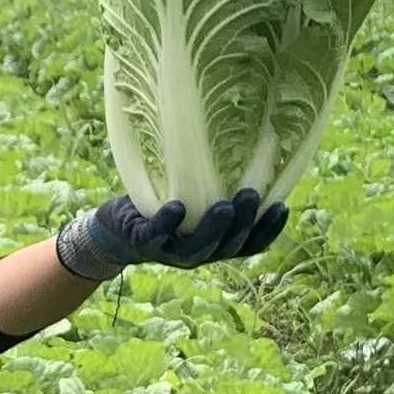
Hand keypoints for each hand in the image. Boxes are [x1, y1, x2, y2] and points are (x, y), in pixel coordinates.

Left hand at [56, 187, 288, 282]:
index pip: (249, 244)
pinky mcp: (142, 243)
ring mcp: (170, 252)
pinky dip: (168, 224)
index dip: (268, 230)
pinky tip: (178, 207)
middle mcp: (198, 253)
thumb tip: (246, 141)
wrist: (112, 230)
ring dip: (214, 228)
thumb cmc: (160, 205)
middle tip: (254, 195)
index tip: (282, 206)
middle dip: (244, 223)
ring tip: (225, 204)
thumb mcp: (191, 196)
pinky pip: (157, 235)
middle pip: (228, 246)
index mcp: (215, 243)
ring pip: (198, 248)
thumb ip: (213, 185)